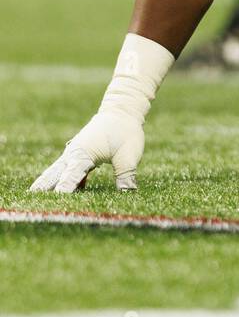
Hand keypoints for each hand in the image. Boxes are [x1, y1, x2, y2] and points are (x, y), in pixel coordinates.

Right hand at [30, 110, 144, 193]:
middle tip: (31, 205)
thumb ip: (125, 176)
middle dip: (42, 190)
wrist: (122, 110)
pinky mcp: (80, 157)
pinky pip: (67, 173)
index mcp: (83, 154)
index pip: (69, 177)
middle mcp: (73, 155)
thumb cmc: (125, 131)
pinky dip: (63, 183)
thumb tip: (128, 194)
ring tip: (38, 202)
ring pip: (56, 174)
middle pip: (53, 176)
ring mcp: (74, 155)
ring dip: (48, 187)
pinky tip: (63, 196)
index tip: (55, 204)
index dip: (63, 191)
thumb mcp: (129, 154)